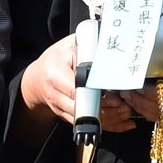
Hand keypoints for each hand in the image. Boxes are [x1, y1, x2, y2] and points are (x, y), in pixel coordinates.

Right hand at [15, 33, 136, 140]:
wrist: (35, 81)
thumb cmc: (54, 61)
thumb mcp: (66, 47)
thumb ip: (84, 44)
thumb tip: (106, 37)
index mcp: (55, 75)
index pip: (76, 89)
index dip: (95, 93)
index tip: (113, 93)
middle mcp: (56, 95)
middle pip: (83, 108)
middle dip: (107, 108)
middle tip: (125, 103)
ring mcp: (61, 109)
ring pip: (88, 120)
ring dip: (109, 118)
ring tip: (126, 110)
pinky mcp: (68, 117)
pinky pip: (89, 125)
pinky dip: (108, 125)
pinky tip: (123, 122)